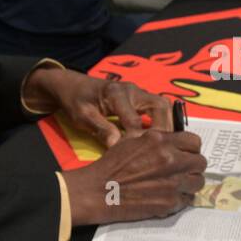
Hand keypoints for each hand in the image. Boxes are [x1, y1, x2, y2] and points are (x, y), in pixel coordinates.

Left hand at [23, 67, 172, 146]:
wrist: (73, 85)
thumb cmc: (76, 100)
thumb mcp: (82, 116)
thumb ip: (100, 129)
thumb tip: (116, 145)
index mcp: (116, 93)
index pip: (134, 120)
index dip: (136, 139)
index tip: (135, 156)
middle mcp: (133, 90)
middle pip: (160, 106)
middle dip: (163, 129)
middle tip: (162, 149)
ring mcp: (139, 92)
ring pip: (163, 106)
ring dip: (167, 125)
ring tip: (164, 145)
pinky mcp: (141, 98)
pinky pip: (158, 109)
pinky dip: (162, 122)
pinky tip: (159, 138)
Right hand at [62, 129, 206, 225]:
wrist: (98, 191)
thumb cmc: (112, 165)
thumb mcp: (132, 140)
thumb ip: (157, 139)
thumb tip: (174, 142)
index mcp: (161, 141)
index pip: (194, 141)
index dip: (191, 149)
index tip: (186, 154)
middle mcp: (171, 159)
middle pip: (201, 162)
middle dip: (193, 166)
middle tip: (182, 171)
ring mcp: (172, 182)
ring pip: (198, 182)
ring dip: (190, 183)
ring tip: (177, 185)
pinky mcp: (170, 202)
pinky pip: (188, 199)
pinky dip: (181, 199)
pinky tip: (168, 197)